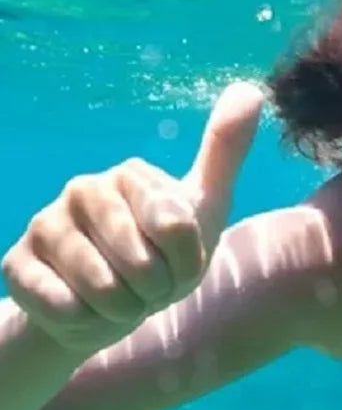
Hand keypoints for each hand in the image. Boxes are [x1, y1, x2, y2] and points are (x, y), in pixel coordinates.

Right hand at [1, 82, 262, 356]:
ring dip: (122, 308)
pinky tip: (85, 310)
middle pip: (141, 261)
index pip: (178, 228)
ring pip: (101, 286)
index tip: (178, 263)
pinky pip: (63, 306)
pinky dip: (85, 320)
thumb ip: (226, 149)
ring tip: (122, 298)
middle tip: (149, 286)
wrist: (110, 308)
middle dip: (155, 289)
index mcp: (132, 174)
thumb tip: (251, 89)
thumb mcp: (204, 204)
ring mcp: (45, 223)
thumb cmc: (164, 253)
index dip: (186, 264)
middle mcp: (84, 188)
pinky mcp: (16, 264)